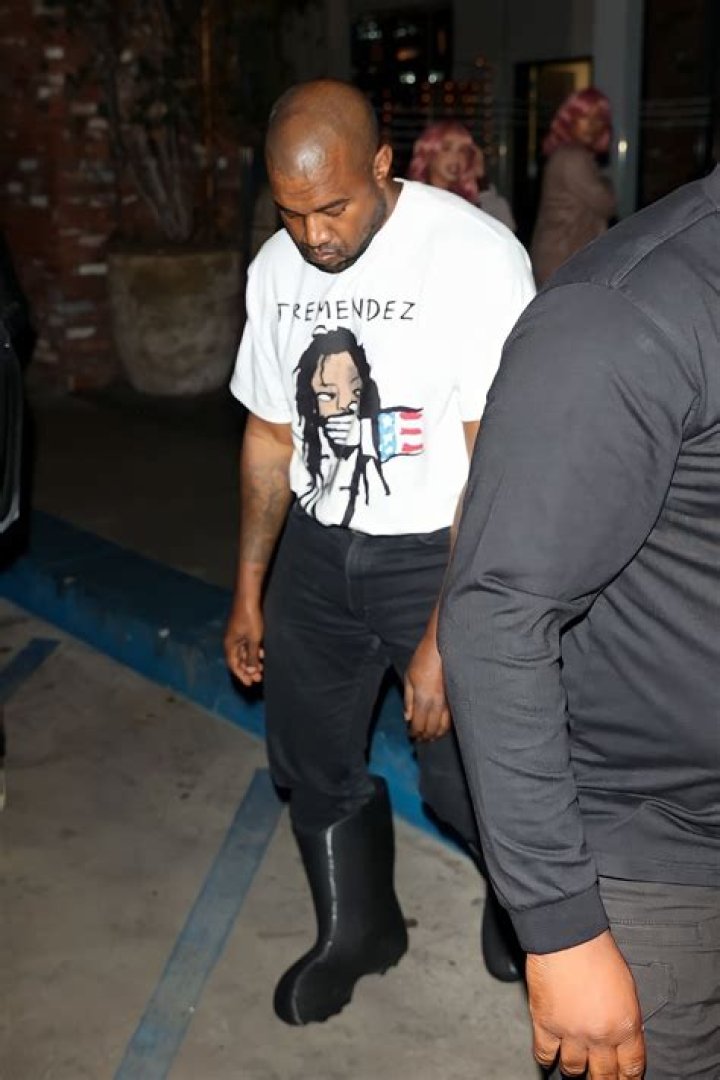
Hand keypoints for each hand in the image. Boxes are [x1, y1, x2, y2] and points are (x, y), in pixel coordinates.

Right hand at [224, 600, 263, 685]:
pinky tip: (263, 654)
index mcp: (229, 645)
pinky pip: (248, 644)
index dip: (241, 675)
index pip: (234, 665)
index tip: (250, 683)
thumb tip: (250, 671)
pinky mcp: (243, 628)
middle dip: (248, 670)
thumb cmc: (249, 618)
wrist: (249, 597)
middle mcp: (231, 641)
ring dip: (252, 661)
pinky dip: (254, 651)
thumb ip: (252, 656)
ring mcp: (237, 634)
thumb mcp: (253, 640)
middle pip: (239, 660)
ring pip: (244, 652)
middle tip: (259, 678)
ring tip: (262, 668)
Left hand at [403, 632, 450, 741]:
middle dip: (425, 737)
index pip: (418, 725)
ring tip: (431, 737)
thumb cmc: (423, 659)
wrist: (443, 647)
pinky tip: (442, 728)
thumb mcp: (409, 678)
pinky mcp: (457, 698)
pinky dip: (446, 727)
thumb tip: (407, 718)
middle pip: (431, 729)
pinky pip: (452, 719)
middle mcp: (437, 704)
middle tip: (420, 740)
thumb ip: (408, 700)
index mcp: (422, 699)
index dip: (414, 733)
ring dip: (436, 735)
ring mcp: (449, 702)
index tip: (411, 736)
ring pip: (444, 727)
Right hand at [527, 931, 644, 1078]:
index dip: (628, 1079)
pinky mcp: (545, 1024)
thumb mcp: (627, 987)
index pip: (631, 1068)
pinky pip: (545, 1054)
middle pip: (604, 1075)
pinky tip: (550, 1057)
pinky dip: (546, 1059)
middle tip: (601, 1079)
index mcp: (625, 1025)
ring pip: (574, 1070)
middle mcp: (600, 1036)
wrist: (567, 934)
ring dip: (575, 1071)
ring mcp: (571, 1033)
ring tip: (575, 1068)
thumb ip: (625, 1017)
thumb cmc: (597, 951)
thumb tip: (622, 1036)